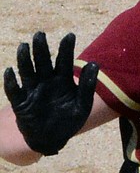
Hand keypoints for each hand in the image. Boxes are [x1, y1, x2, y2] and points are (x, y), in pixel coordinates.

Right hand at [3, 32, 98, 155]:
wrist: (52, 138)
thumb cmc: (68, 120)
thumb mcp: (82, 105)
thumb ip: (87, 86)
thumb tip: (95, 64)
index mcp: (62, 80)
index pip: (63, 61)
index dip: (66, 48)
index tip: (70, 35)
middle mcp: (46, 81)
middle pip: (42, 62)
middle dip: (41, 48)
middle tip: (40, 34)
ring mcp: (32, 90)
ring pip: (27, 71)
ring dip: (24, 59)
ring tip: (24, 46)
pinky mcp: (21, 102)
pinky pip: (13, 90)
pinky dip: (10, 81)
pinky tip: (9, 71)